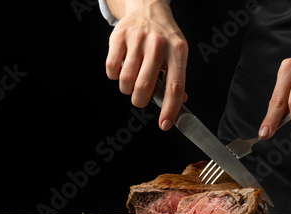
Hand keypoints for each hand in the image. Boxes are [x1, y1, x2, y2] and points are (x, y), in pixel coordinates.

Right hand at [105, 0, 187, 130]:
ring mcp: (137, 40)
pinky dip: (114, 76)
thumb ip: (177, 79)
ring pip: (126, 81)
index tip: (165, 125)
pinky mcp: (119, 37)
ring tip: (132, 79)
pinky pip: (111, 69)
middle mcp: (158, 45)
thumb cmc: (164, 37)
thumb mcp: (178, 54)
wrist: (148, 8)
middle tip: (140, 97)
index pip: (175, 86)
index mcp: (178, 52)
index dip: (170, 109)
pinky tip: (122, 67)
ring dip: (126, 89)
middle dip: (139, 101)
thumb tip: (179, 102)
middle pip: (144, 87)